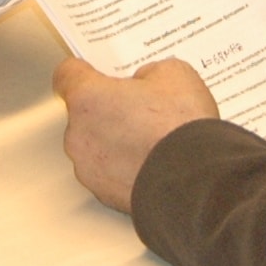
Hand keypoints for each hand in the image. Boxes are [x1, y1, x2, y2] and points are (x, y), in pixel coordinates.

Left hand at [52, 57, 218, 210]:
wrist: (198, 182)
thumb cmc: (181, 129)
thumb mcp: (174, 74)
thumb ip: (149, 72)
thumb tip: (148, 82)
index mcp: (88, 98)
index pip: (66, 74)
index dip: (84, 71)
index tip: (94, 71)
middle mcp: (79, 134)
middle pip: (84, 113)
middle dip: (108, 109)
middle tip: (140, 106)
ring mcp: (89, 168)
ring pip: (95, 145)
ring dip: (115, 140)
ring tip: (153, 138)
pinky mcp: (105, 194)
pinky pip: (109, 172)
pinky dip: (125, 167)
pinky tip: (153, 161)